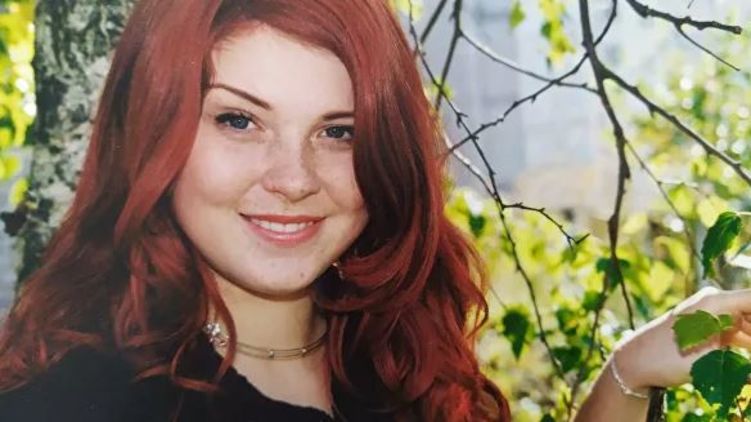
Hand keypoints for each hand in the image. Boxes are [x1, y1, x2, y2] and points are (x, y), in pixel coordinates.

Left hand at [614, 287, 750, 390]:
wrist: (635, 362)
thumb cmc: (667, 359)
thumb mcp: (711, 362)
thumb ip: (747, 365)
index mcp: (716, 301)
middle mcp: (715, 302)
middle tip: (745, 349)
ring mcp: (713, 313)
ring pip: (750, 323)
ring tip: (744, 355)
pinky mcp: (711, 326)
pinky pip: (741, 332)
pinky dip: (750, 342)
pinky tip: (746, 356)